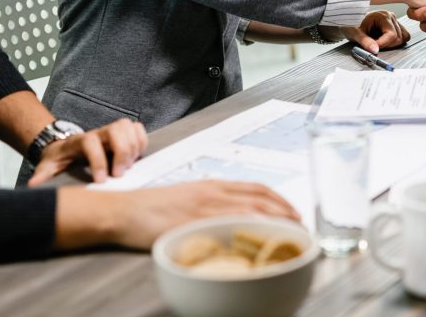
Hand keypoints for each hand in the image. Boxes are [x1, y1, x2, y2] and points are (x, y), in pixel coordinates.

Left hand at [28, 117, 147, 185]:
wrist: (64, 147)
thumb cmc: (59, 159)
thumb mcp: (47, 167)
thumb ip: (43, 175)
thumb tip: (34, 185)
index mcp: (79, 141)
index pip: (91, 142)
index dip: (98, 160)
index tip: (101, 180)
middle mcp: (98, 132)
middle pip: (116, 129)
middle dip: (122, 151)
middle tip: (120, 173)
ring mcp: (110, 131)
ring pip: (128, 126)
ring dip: (133, 146)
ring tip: (129, 166)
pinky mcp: (122, 133)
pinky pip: (137, 128)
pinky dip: (141, 141)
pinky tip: (136, 157)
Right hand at [55, 180, 300, 251]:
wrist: (124, 212)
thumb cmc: (154, 209)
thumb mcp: (188, 200)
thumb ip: (210, 207)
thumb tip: (233, 222)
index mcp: (214, 185)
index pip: (256, 187)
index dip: (279, 199)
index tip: (295, 211)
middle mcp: (213, 191)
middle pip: (259, 196)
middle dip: (284, 210)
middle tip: (301, 225)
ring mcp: (204, 206)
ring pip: (249, 209)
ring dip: (274, 220)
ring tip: (290, 233)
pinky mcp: (192, 222)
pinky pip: (226, 225)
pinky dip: (247, 231)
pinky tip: (260, 241)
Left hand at [338, 10, 410, 53]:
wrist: (351, 21)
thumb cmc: (352, 25)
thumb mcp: (355, 33)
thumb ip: (365, 42)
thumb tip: (376, 51)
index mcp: (382, 15)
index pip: (392, 35)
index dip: (383, 44)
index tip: (373, 48)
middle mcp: (391, 16)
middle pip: (397, 38)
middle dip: (386, 45)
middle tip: (373, 44)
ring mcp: (395, 21)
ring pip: (402, 38)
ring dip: (391, 44)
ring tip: (378, 42)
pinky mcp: (396, 25)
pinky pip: (404, 36)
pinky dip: (396, 42)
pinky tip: (385, 41)